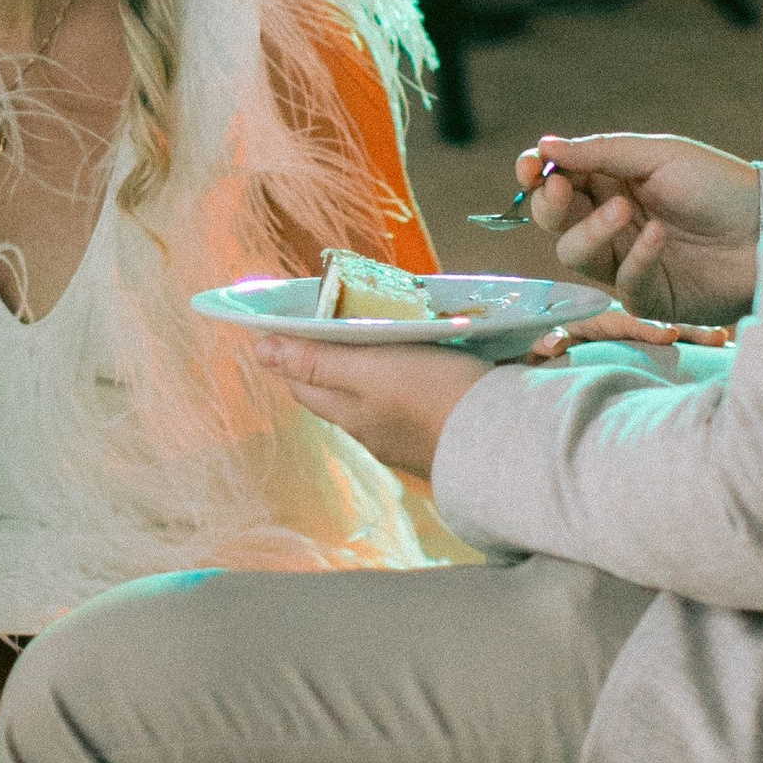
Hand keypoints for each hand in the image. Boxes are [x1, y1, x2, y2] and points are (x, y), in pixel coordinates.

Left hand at [248, 330, 490, 479]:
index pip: (302, 384)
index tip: (301, 322)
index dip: (295, 353)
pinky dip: (405, 385)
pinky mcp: (437, 438)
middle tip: (343, 323)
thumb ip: (316, 361)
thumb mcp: (369, 368)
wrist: (502, 440)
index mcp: (348, 415)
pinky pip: (408, 408)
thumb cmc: (431, 395)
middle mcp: (370, 433)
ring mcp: (404, 441)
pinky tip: (424, 369)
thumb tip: (260, 350)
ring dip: (371, 371)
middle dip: (331, 360)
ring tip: (385, 339)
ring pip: (373, 400)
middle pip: (335, 393)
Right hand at [515, 131, 762, 323]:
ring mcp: (625, 262)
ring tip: (625, 210)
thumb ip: (601, 153)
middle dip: (550, 204)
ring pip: (574, 256)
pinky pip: (621, 283)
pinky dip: (636, 257)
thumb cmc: (720, 185)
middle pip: (554, 221)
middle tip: (562, 187)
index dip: (535, 175)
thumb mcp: (660, 155)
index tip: (530, 166)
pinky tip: (659, 235)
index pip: (556, 182)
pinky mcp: (648, 297)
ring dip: (590, 230)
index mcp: (610, 184)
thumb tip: (544, 147)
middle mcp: (611, 224)